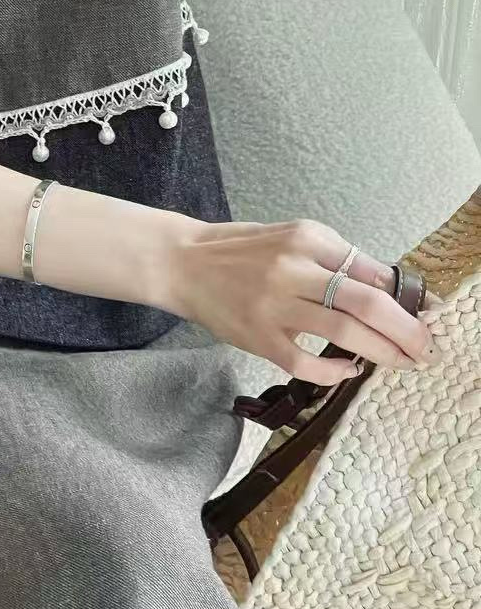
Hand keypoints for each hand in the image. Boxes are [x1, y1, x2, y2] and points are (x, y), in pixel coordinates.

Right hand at [167, 217, 437, 384]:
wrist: (182, 263)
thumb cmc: (240, 251)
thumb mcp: (290, 238)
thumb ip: (335, 259)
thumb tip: (388, 287)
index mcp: (306, 237)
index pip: (370, 269)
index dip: (406, 297)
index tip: (426, 315)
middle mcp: (292, 267)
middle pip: (366, 301)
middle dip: (406, 329)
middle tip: (426, 347)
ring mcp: (273, 303)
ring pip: (343, 332)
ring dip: (382, 351)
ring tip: (402, 361)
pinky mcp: (257, 335)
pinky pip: (305, 361)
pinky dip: (334, 370)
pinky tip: (348, 370)